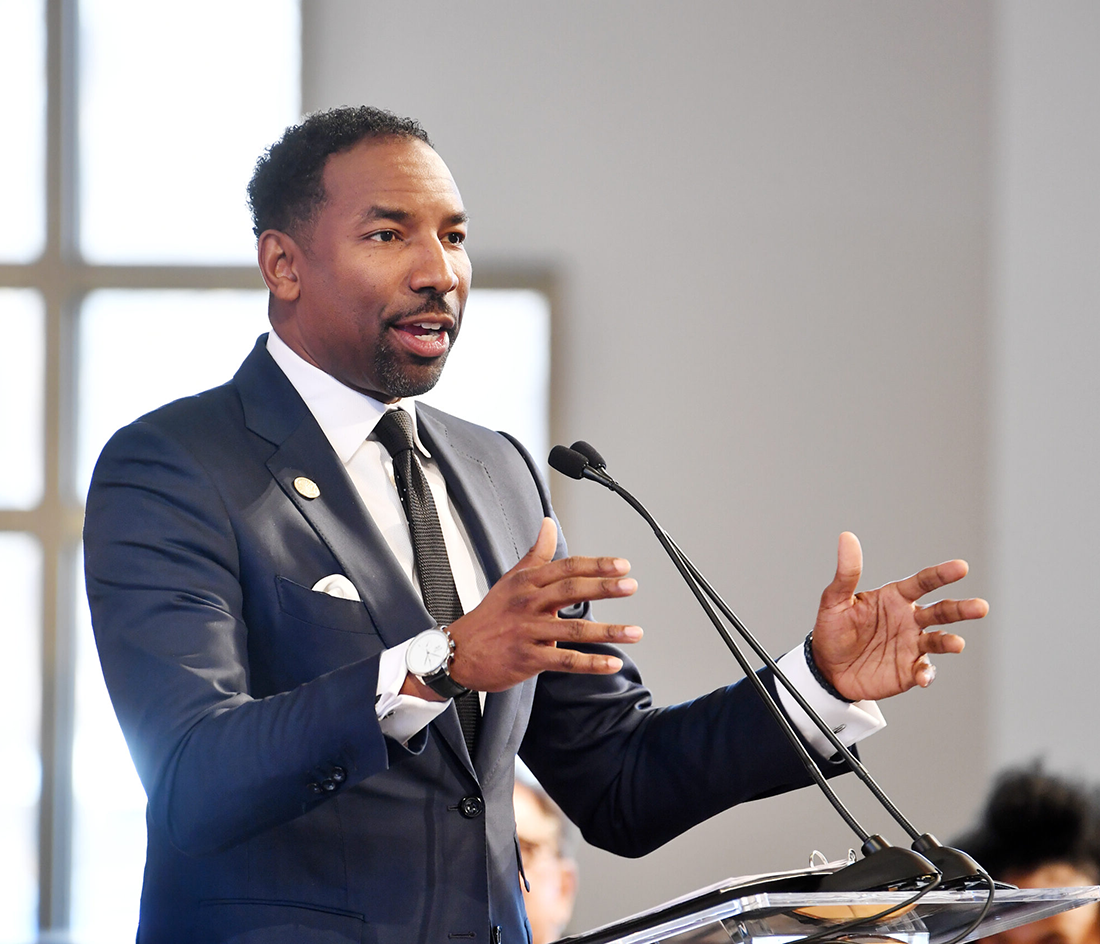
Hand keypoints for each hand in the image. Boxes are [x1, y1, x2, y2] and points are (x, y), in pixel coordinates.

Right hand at [436, 518, 641, 692]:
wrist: (458, 651)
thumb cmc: (490, 614)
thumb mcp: (511, 579)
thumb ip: (536, 553)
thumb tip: (548, 524)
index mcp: (527, 583)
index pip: (566, 568)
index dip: (596, 566)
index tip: (622, 565)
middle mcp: (528, 604)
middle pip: (570, 591)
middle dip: (604, 588)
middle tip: (631, 586)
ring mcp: (528, 632)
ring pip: (573, 630)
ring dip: (608, 631)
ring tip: (635, 632)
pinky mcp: (528, 659)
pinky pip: (565, 661)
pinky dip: (590, 663)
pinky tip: (611, 663)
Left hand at [810, 532, 987, 701]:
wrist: (827, 668)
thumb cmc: (832, 629)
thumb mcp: (835, 600)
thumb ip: (847, 572)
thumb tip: (847, 537)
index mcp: (895, 598)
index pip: (923, 582)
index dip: (942, 574)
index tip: (961, 567)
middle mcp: (909, 620)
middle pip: (941, 611)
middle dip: (961, 609)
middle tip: (981, 607)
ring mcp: (911, 645)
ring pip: (939, 640)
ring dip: (949, 641)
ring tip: (956, 644)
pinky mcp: (908, 670)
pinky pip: (924, 670)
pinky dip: (927, 673)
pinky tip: (922, 676)